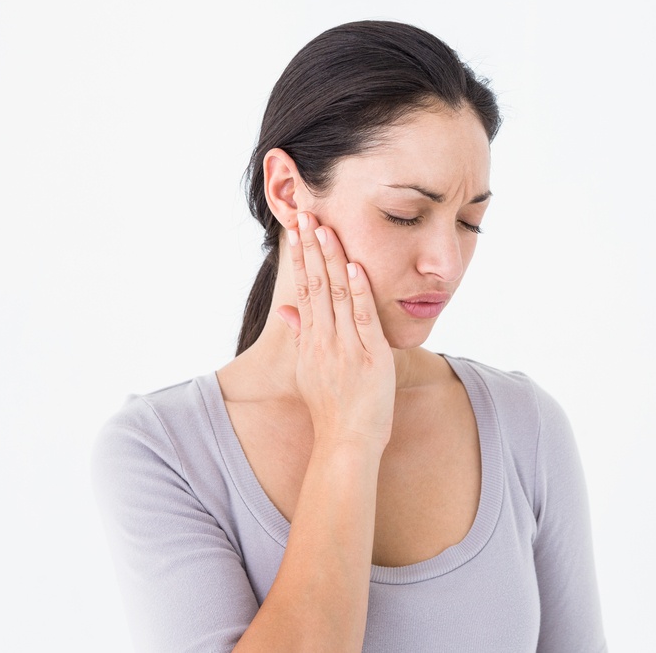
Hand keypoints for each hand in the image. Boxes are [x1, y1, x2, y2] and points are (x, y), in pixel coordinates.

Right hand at [277, 212, 395, 449]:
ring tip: (324, 227)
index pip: (303, 289)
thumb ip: (301, 338)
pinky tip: (355, 266)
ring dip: (332, 258)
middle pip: (315, 285)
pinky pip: (362, 318)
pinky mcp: (368, 357)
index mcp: (310, 341)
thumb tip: (287, 311)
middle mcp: (323, 340)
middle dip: (310, 247)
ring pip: (336, 295)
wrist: (345, 442)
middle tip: (304, 213)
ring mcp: (345, 347)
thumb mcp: (309, 371)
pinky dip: (359, 291)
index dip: (300, 257)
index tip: (296, 229)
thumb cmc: (333, 410)